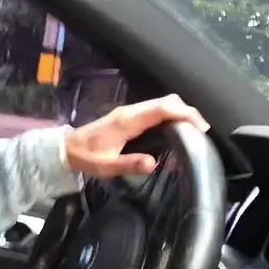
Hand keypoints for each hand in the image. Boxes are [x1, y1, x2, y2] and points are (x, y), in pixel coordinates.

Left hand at [63, 94, 208, 177]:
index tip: (201, 127)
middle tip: (202, 131)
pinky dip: (170, 114)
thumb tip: (153, 163)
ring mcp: (130, 112)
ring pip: (161, 103)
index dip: (184, 113)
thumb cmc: (87, 157)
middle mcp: (131, 111)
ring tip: (193, 130)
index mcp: (128, 121)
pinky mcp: (129, 116)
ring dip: (180, 112)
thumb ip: (129, 164)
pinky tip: (176, 129)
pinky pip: (155, 109)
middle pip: (166, 101)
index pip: (162, 109)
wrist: (67, 148)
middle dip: (187, 111)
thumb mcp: (107, 166)